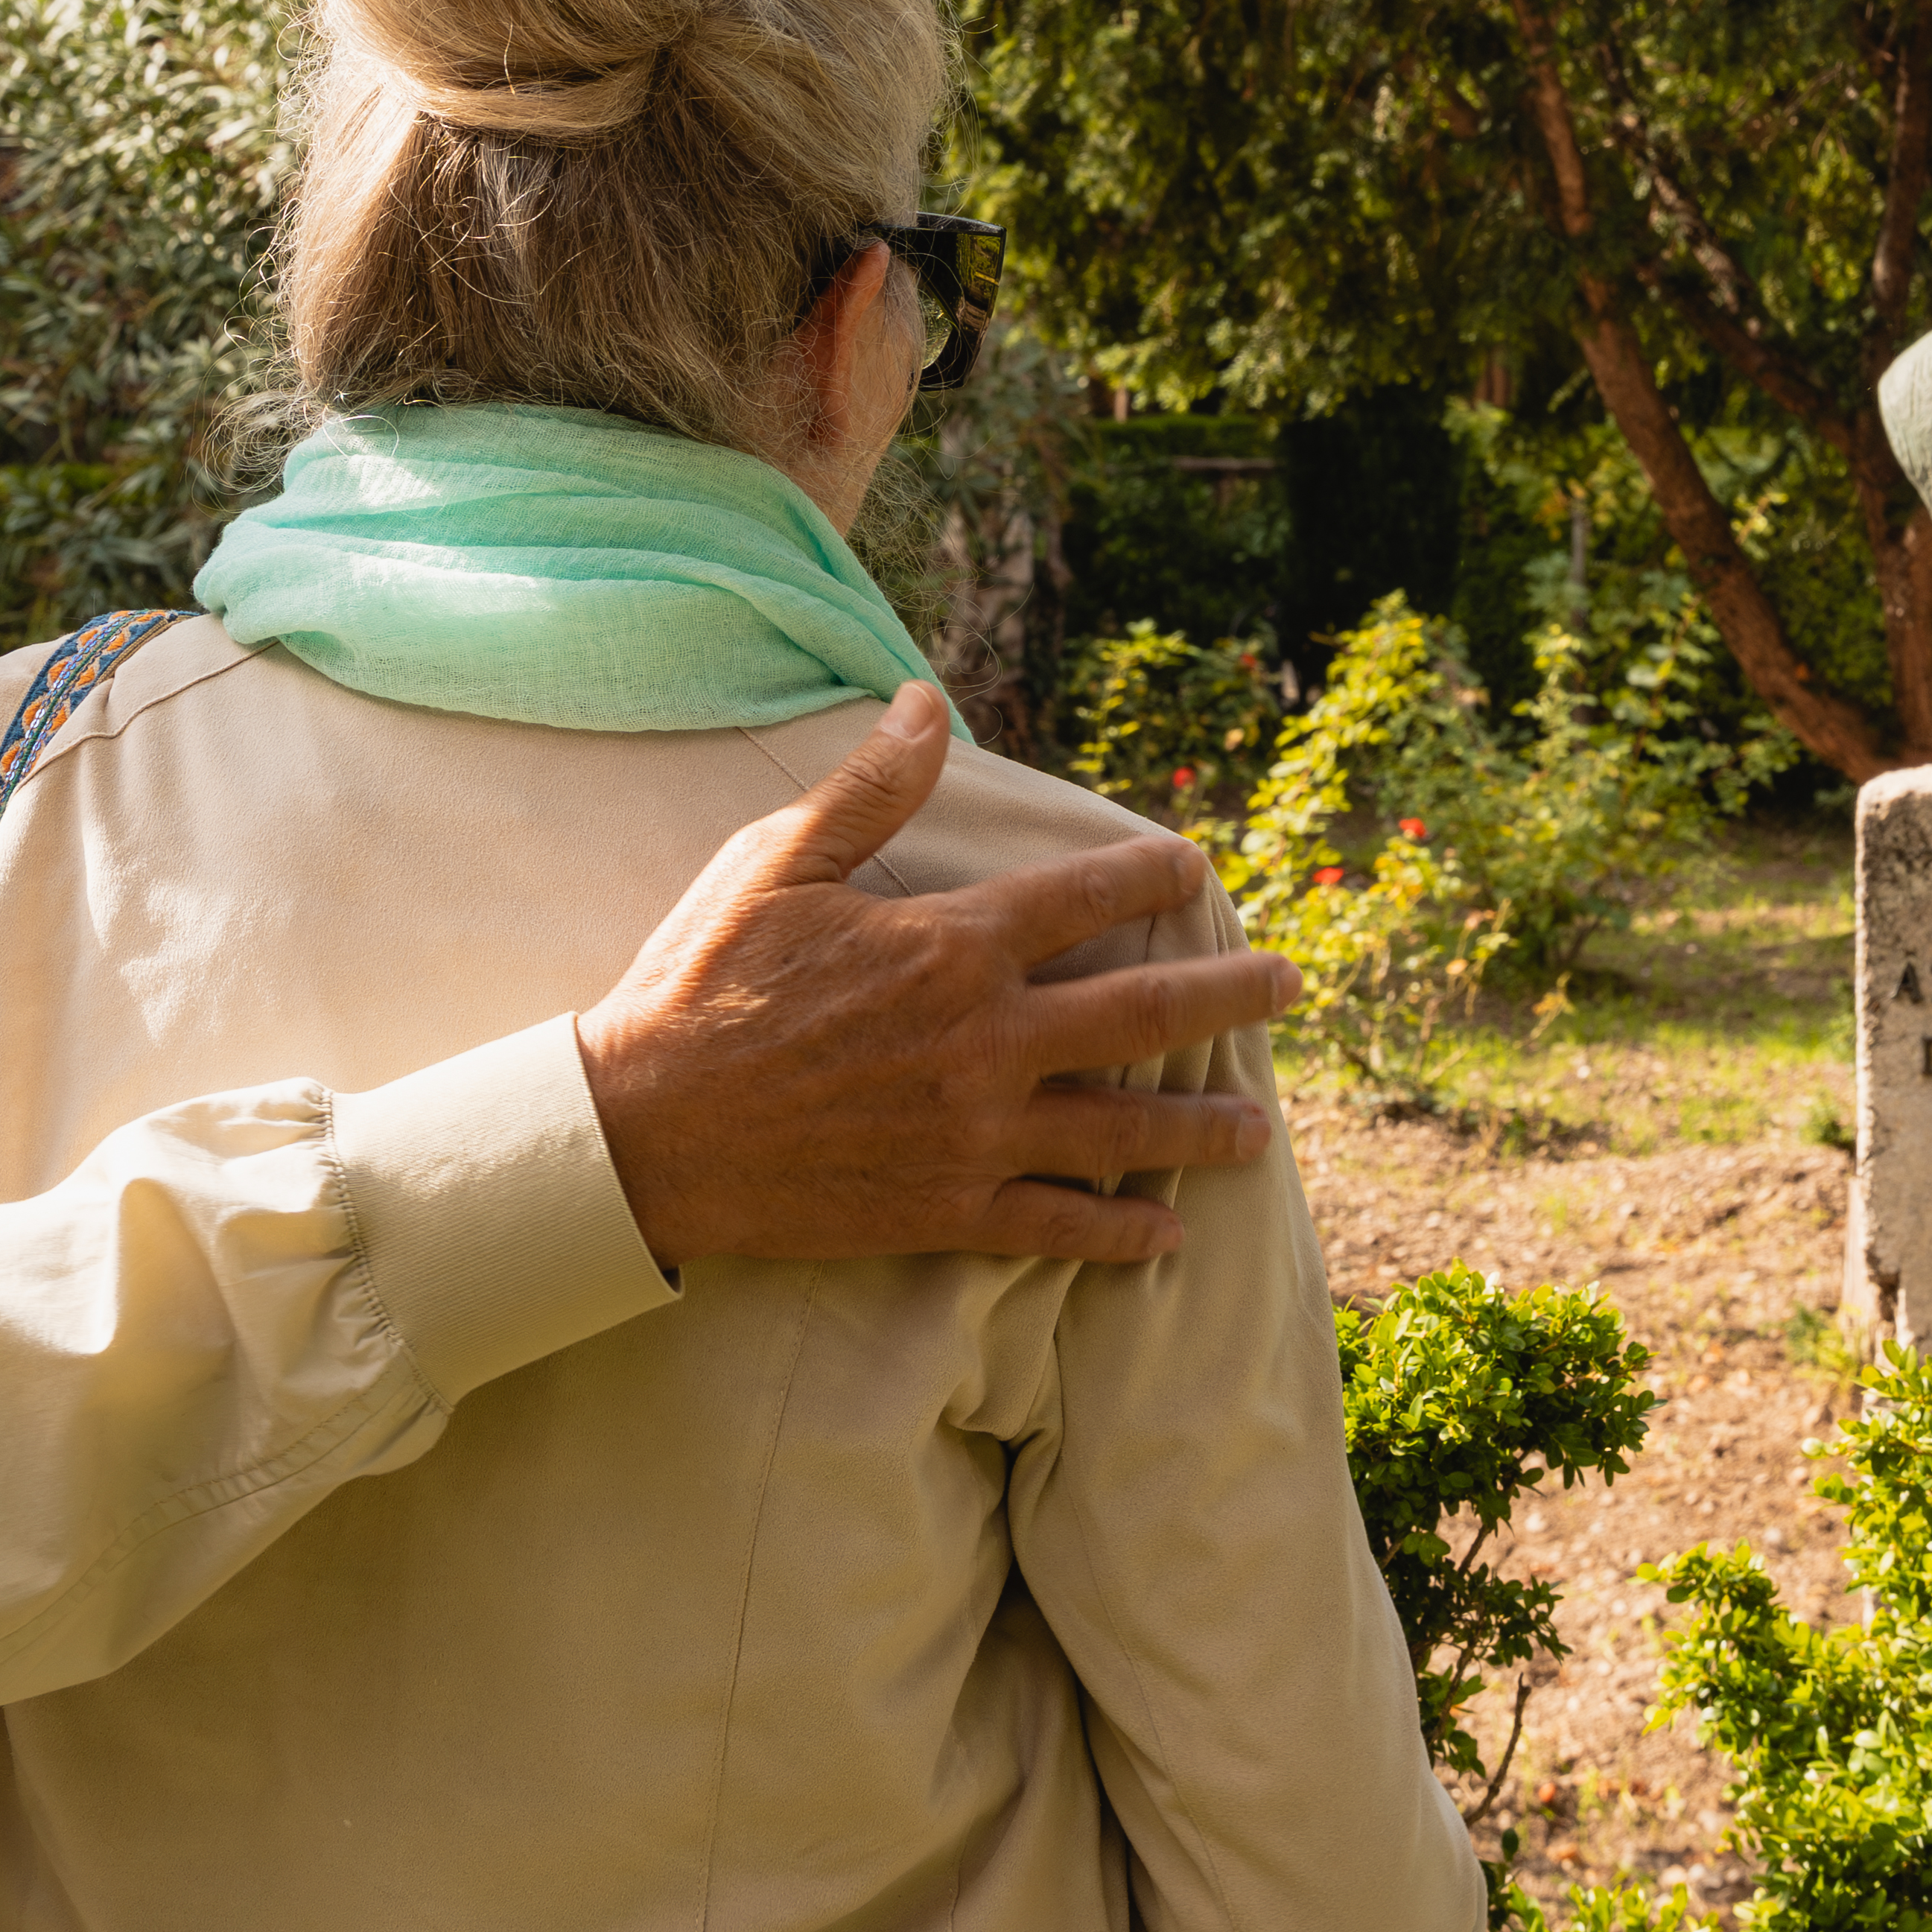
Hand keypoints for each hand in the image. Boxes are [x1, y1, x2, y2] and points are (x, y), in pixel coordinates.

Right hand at [576, 684, 1299, 1265]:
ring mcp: (974, 1133)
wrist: (641, 1130)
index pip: (1085, 896)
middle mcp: (985, 1040)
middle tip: (1290, 984)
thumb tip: (928, 699)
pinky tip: (1168, 1233)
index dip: (1149, 874)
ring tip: (1261, 1127)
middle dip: (1228, 993)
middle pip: (1142, 1012)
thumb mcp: (775, 863)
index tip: (1194, 864)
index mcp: (953, 947)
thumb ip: (869, 788)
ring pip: (1122, 1127)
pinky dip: (1121, 1230)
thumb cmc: (701, 985)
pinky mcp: (946, 1209)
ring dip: (1202, 1125)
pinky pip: (1058, 1223)